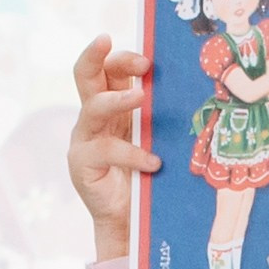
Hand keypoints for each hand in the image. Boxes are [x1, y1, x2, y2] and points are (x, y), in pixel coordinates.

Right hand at [68, 35, 159, 259]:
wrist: (129, 222)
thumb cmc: (146, 177)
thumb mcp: (152, 140)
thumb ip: (156, 117)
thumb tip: (186, 89)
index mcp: (109, 106)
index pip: (107, 69)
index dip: (121, 57)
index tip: (146, 56)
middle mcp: (91, 118)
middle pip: (84, 75)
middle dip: (97, 55)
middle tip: (118, 47)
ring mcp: (83, 139)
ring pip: (93, 107)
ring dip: (117, 99)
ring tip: (140, 97)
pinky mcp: (81, 164)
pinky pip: (106, 150)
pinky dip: (132, 154)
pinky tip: (153, 162)